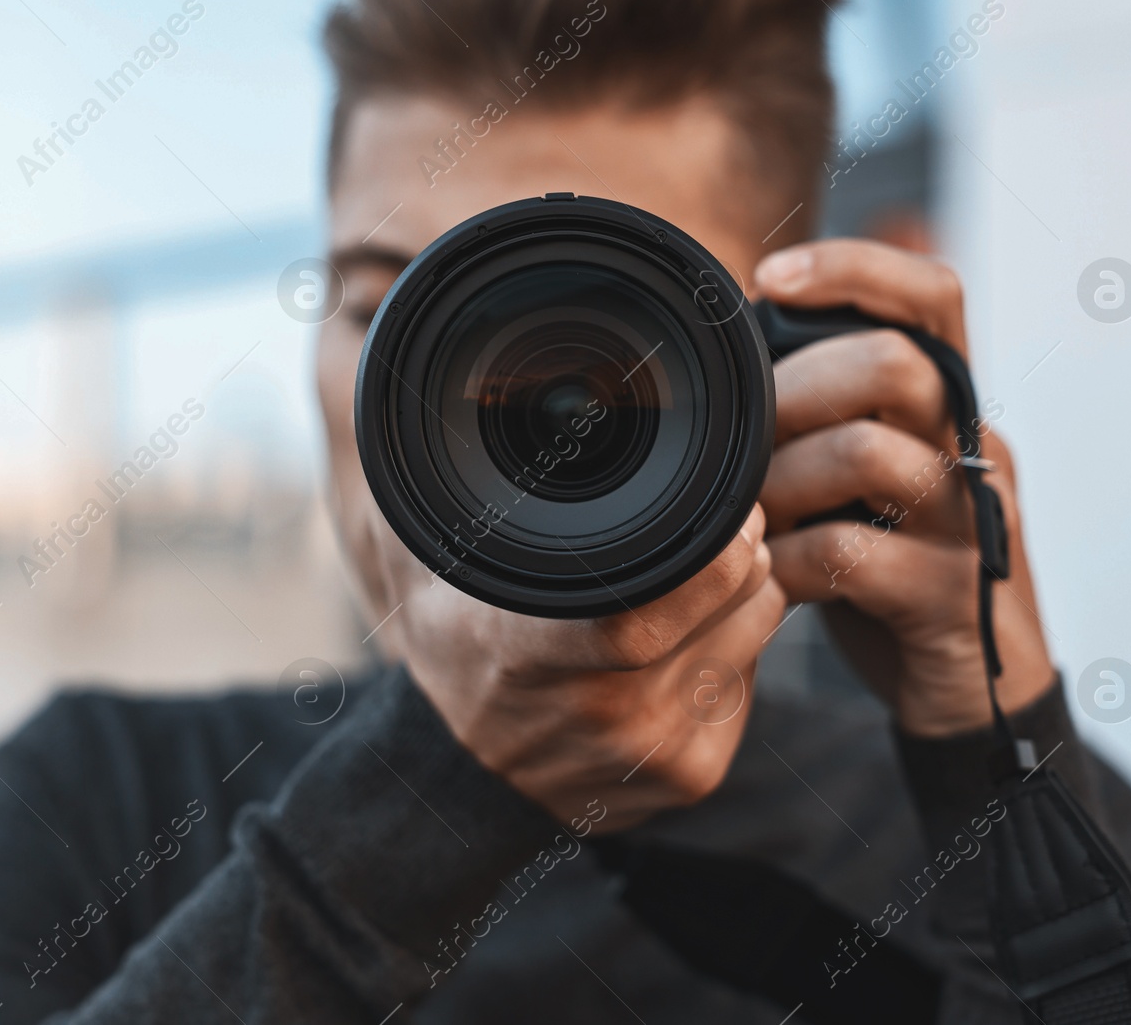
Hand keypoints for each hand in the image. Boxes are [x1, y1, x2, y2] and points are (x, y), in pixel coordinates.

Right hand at [347, 499, 785, 829]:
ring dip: (743, 591)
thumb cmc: (450, 641)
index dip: (704, 551)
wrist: (461, 773)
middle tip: (719, 518)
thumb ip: (427, 472)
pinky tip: (687, 635)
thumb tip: (377, 353)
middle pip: (727, 605)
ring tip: (693, 574)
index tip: (719, 503)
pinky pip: (751, 679)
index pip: (642, 615)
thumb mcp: (420, 556)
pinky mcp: (691, 776)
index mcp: (527, 654)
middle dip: (739, 548)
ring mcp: (649, 753)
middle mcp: (596, 714)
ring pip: (753, 634)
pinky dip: (736, 641)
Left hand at [752, 239, 1055, 736]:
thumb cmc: (891, 567)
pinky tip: (769, 578)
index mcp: (952, 404)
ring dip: (780, 480)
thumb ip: (825, 416)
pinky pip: (849, 554)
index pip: (933, 292)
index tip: (768, 277)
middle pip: (893, 362)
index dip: (854, 267)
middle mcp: (973, 448)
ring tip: (747, 515)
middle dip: (792, 392)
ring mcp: (970, 523)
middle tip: (741, 441)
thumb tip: (727, 359)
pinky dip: (786, 562)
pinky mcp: (948, 597)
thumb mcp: (860, 478)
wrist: (968, 691)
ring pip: (868, 453)